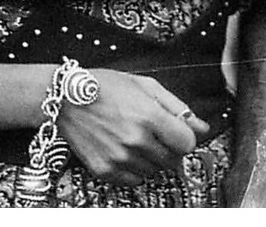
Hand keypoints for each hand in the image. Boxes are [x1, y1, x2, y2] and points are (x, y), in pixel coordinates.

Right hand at [56, 69, 210, 186]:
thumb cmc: (105, 86)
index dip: (185, 137)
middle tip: (156, 133)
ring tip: (137, 138)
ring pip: (154, 170)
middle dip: (170, 147)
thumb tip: (201, 126)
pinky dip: (135, 169)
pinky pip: (134, 180)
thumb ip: (177, 107)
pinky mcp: (104, 169)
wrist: (65, 99)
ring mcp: (119, 158)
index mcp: (149, 117)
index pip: (186, 143)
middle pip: (172, 159)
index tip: (178, 132)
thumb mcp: (146, 86)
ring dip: (152, 158)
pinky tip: (126, 151)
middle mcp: (135, 141)